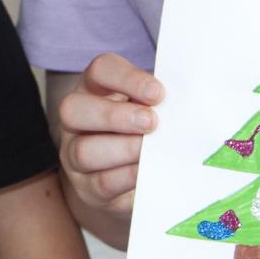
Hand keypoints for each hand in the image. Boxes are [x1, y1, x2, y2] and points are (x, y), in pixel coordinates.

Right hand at [55, 54, 161, 220]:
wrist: (129, 179)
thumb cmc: (145, 133)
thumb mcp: (150, 110)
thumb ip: (161, 104)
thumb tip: (186, 106)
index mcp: (95, 89)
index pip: (100, 71)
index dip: (127, 78)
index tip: (158, 93)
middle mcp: (76, 120)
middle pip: (73, 109)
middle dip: (114, 116)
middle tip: (151, 123)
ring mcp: (74, 156)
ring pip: (83, 151)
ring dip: (122, 149)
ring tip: (149, 150)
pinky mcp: (87, 188)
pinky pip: (101, 183)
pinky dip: (126, 177)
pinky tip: (146, 171)